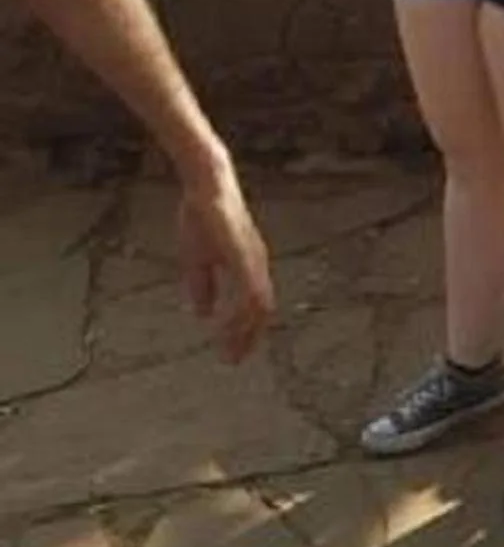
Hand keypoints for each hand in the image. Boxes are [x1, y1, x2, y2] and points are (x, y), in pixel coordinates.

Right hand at [176, 151, 275, 362]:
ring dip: (245, 330)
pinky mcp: (243, 254)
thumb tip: (203, 314)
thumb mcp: (198, 258)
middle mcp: (257, 264)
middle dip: (248, 338)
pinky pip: (249, 290)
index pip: (255, 307)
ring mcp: (253, 259)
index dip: (245, 331)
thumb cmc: (204, 217)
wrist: (206, 185)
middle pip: (262, 311)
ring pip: (259, 305)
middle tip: (231, 361)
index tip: (231, 353)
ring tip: (229, 349)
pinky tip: (225, 324)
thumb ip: (202, 286)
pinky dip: (240, 311)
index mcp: (249, 266)